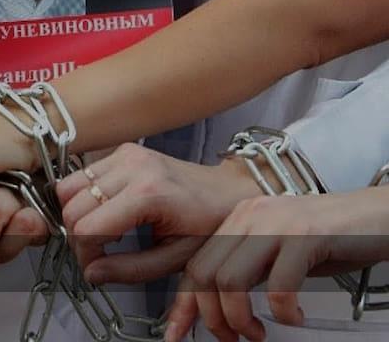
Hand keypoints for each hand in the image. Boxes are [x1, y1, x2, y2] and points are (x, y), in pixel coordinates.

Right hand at [56, 144, 259, 285]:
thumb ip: (130, 270)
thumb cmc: (210, 226)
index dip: (84, 254)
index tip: (95, 268)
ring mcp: (126, 154)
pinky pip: (81, 175)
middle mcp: (133, 167)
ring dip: (75, 215)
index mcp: (149, 194)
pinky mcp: (122, 151)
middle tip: (96, 255)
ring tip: (100, 233)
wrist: (230, 192)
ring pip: (68, 188)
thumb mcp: (175, 259)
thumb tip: (91, 273)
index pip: (87, 228)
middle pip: (72, 207)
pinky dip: (82, 197)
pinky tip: (105, 214)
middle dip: (77, 238)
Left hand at [165, 187, 388, 341]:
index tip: (176, 333)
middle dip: (212, 318)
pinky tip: (294, 316)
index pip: (196, 265)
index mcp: (238, 219)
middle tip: (232, 338)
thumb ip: (248, 268)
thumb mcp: (278, 250)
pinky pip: (278, 286)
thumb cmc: (332, 237)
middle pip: (205, 275)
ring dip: (240, 319)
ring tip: (259, 333)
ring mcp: (276, 224)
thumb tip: (217, 305)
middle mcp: (250, 217)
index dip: (184, 304)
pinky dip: (282, 312)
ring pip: (230, 281)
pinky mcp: (306, 236)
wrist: (378, 215)